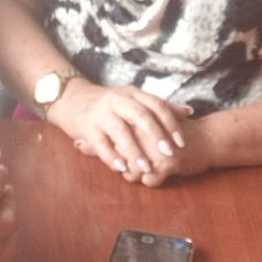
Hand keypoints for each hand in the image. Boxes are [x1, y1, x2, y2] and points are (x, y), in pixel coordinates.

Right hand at [47, 82, 194, 184]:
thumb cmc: (110, 105)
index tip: (181, 142)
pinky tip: (121, 168)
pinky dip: (111, 156)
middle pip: (140, 116)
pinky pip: (100, 142)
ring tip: (145, 167)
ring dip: (134, 150)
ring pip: (120, 130)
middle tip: (169, 154)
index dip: (170, 124)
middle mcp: (117, 100)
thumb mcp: (134, 100)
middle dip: (156, 135)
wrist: (72, 100)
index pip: (156, 105)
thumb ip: (160, 106)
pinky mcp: (87, 126)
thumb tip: (189, 111)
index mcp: (132, 93)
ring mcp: (101, 112)